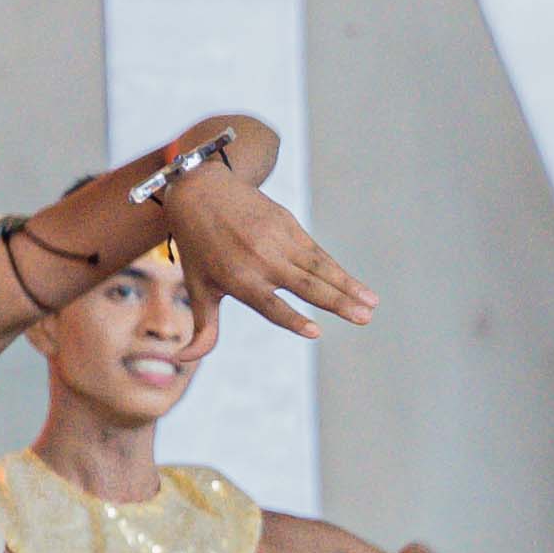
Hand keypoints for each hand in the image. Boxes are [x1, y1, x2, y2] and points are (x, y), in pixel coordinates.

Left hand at [160, 165, 373, 342]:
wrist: (202, 191)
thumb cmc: (200, 248)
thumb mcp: (198, 288)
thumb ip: (203, 328)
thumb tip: (181, 361)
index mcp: (238, 279)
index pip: (270, 305)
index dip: (292, 319)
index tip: (316, 331)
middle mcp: (260, 259)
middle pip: (305, 285)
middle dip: (337, 302)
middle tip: (364, 318)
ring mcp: (277, 240)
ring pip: (319, 267)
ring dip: (348, 286)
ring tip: (371, 304)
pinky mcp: (288, 224)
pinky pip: (317, 252)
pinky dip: (337, 269)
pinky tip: (355, 284)